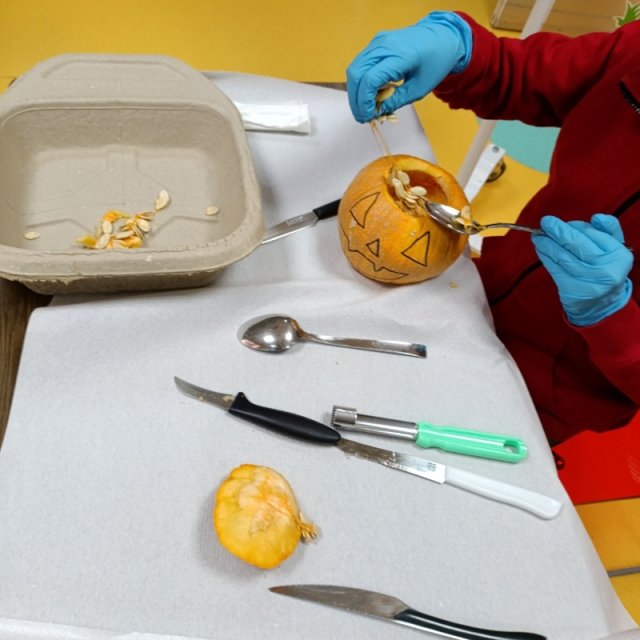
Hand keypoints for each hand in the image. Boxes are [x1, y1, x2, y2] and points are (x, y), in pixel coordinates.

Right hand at [346, 11, 471, 122]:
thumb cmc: (435, 62)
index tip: (368, 117)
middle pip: (356, 74)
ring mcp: (378, 41)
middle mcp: (385, 45)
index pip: (370, 80)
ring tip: (364, 108)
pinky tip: (368, 94)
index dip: (364, 102)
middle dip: (356, 99)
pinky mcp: (376, 43)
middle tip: (362, 117)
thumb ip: (395, 101)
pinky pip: (360, 63)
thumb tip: (376, 112)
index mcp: (400, 56)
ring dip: (355, 91)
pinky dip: (360, 81)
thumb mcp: (419, 89)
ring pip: (354, 69)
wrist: (442, 37)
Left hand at [532, 214, 633, 325]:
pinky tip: (540, 249)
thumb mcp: (614, 248)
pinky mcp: (571, 290)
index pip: (591, 233)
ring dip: (546, 243)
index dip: (573, 226)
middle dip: (557, 231)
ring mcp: (586, 282)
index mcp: (618, 255)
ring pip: (561, 256)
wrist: (602, 302)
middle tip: (545, 222)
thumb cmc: (606, 267)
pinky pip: (554, 269)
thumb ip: (609, 229)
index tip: (560, 222)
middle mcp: (604, 269)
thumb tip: (596, 217)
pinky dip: (545, 257)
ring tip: (537, 236)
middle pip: (575, 243)